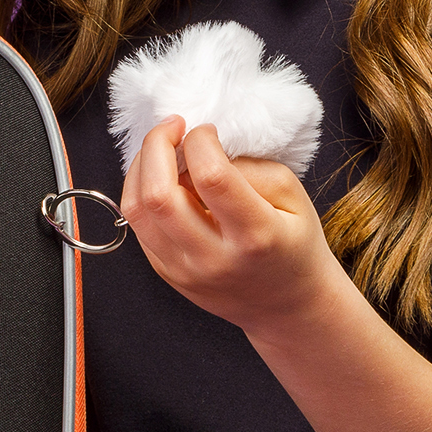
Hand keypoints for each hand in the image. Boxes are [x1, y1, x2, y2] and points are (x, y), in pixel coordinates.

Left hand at [120, 115, 335, 332]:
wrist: (288, 306)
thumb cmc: (293, 244)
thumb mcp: (293, 196)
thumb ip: (249, 167)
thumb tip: (202, 149)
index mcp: (255, 235)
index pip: (212, 177)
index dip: (201, 141)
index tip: (207, 131)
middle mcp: (215, 258)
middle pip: (160, 195)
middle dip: (156, 145)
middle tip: (172, 126)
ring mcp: (186, 271)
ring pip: (137, 210)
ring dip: (140, 166)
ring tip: (161, 149)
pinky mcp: (168, 274)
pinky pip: (137, 225)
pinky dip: (140, 191)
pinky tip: (161, 178)